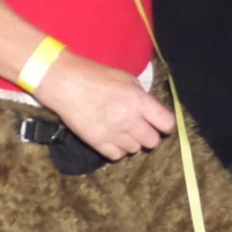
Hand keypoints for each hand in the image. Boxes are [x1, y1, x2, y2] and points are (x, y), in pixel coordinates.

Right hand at [33, 54, 175, 161]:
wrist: (64, 83)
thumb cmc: (95, 76)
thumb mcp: (126, 79)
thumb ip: (141, 97)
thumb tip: (151, 112)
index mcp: (138, 100)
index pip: (166, 123)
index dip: (166, 125)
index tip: (161, 124)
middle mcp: (128, 119)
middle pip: (153, 141)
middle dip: (149, 135)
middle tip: (141, 127)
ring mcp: (112, 132)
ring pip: (135, 150)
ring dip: (132, 141)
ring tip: (123, 130)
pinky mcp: (97, 142)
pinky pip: (117, 155)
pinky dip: (117, 149)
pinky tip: (112, 138)